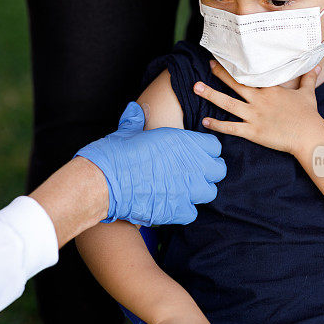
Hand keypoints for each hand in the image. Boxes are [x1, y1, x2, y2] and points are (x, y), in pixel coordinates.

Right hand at [75, 102, 226, 225]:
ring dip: (197, 192)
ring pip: (208, 192)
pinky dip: (183, 211)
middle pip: (218, 170)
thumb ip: (136, 121)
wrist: (106, 182)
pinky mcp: (179, 210)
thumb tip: (134, 111)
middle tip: (192, 174)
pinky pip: (192, 212)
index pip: (214, 146)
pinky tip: (170, 205)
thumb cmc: (115, 154)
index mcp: (183, 141)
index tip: (195, 155)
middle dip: (207, 172)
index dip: (204, 151)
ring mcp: (188, 189)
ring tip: (182, 191)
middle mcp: (191, 164)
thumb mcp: (127, 131)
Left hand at [194, 60, 323, 155]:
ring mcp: (254, 115)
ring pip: (228, 103)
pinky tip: (204, 121)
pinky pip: (231, 128)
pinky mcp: (253, 131)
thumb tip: (317, 67)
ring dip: (211, 95)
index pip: (251, 73)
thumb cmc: (308, 115)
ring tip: (196, 87)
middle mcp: (259, 100)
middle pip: (235, 84)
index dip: (238, 65)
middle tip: (208, 64)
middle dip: (220, 73)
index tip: (228, 56)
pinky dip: (217, 125)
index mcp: (270, 89)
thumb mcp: (308, 93)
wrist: (309, 135)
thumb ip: (308, 79)